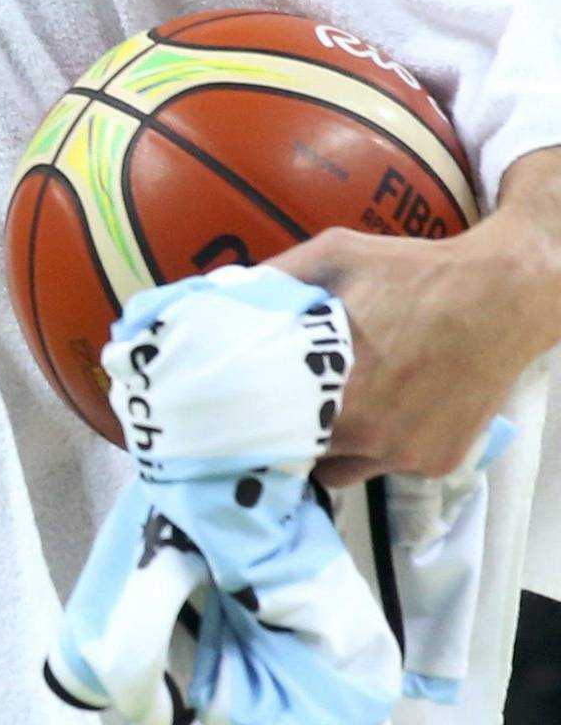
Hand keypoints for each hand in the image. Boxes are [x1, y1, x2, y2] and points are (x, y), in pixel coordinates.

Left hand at [263, 220, 548, 485]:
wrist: (500, 296)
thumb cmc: (412, 272)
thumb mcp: (335, 255)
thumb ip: (277, 278)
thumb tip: (225, 292)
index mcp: (332, 389)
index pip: (268, 430)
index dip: (252, 421)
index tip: (241, 409)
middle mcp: (366, 435)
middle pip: (301, 456)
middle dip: (288, 435)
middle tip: (285, 407)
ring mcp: (404, 455)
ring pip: (344, 470)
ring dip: (333, 448)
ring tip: (334, 410)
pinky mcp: (436, 463)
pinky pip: (388, 466)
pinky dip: (380, 446)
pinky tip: (387, 408)